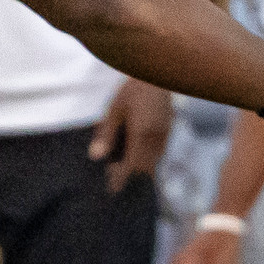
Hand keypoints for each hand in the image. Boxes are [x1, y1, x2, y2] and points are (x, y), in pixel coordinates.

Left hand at [89, 79, 171, 193]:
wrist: (158, 72)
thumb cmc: (132, 89)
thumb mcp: (114, 109)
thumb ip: (105, 134)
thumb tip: (95, 157)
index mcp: (141, 134)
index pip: (131, 165)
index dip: (121, 179)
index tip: (112, 190)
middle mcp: (155, 138)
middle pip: (143, 168)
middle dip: (130, 176)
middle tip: (112, 177)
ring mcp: (164, 135)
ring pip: (153, 162)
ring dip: (139, 168)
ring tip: (122, 167)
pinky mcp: (168, 130)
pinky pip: (158, 153)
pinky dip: (147, 159)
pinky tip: (136, 155)